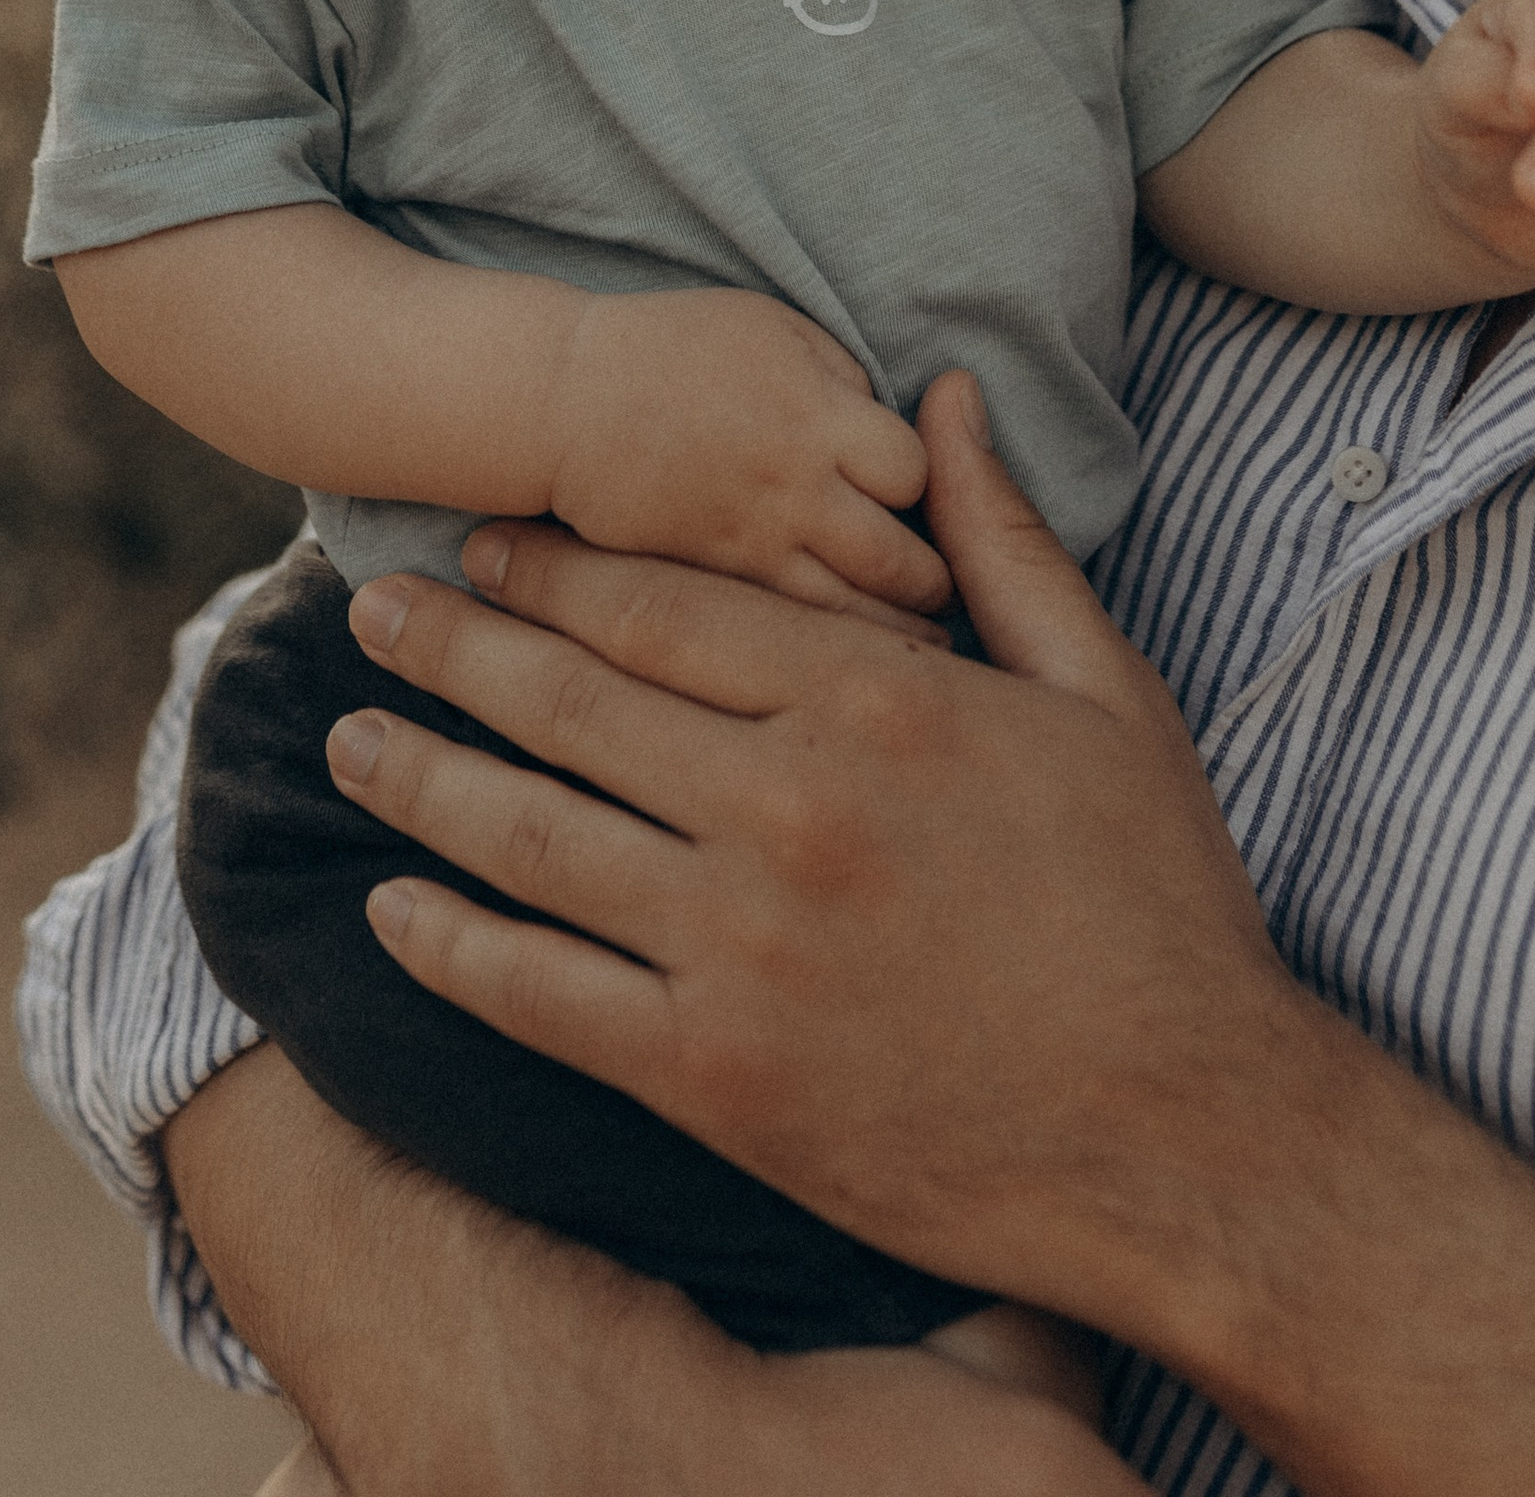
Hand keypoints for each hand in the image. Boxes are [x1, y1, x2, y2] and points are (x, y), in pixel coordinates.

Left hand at [328, 378, 1534, 1495]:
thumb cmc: (1156, 900)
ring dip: (421, 780)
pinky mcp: (717, 1080)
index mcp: (876, 700)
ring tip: (346, 740)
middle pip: (571, 705)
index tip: (483, 539)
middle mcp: (787, 809)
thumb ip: (1002, 541)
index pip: (666, 607)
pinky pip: (544, 997)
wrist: (1189, 1135)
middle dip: (456, 648)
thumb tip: (942, 398)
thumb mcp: (1105, 690)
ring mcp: (740, 950)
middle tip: (370, 610)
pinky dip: (453, 948)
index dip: (557, 568)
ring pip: (532, 839)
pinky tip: (395, 912)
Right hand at [547, 285, 947, 623]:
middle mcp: (795, 487)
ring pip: (850, 616)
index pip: (917, 473)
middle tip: (938, 592)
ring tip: (913, 644)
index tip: (912, 497)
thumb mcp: (774, 328)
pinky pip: (783, 636)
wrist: (563, 401)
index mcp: (818, 414)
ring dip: (891, 635)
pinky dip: (824, 651)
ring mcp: (750, 544)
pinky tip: (843, 661)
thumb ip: (845, 378)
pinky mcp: (710, 585)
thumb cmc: (671, 349)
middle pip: (900, 560)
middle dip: (929, 582)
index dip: (927, 487)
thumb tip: (894, 435)